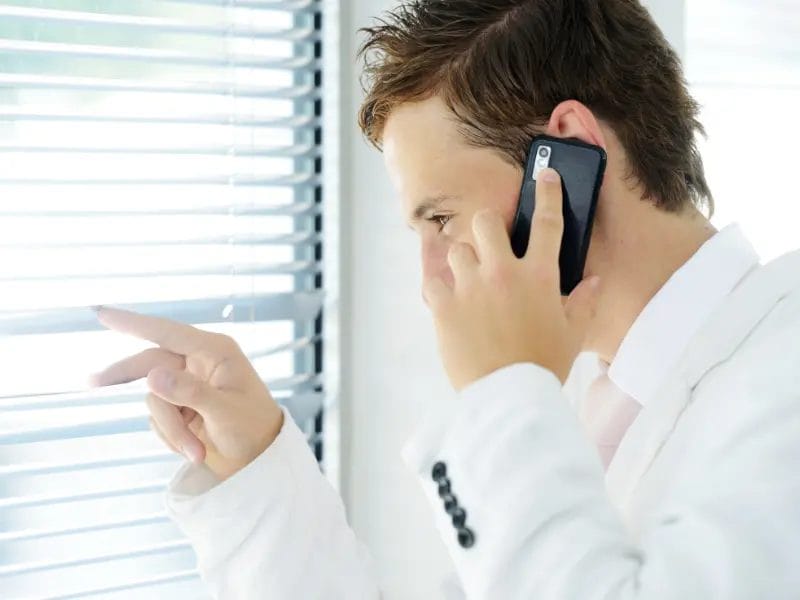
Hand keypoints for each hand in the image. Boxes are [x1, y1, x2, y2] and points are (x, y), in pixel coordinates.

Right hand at [88, 308, 283, 480]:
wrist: (261, 462)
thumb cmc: (254, 430)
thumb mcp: (226, 412)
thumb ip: (190, 393)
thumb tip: (152, 376)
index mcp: (215, 352)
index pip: (168, 332)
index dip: (133, 322)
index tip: (101, 313)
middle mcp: (199, 363)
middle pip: (148, 362)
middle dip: (124, 376)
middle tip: (91, 382)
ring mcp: (187, 386)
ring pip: (154, 400)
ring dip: (172, 430)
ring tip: (197, 453)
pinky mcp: (180, 407)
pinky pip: (158, 419)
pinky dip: (173, 437)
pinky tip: (195, 449)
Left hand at [423, 168, 600, 390]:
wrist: (509, 397)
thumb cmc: (543, 366)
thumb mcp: (572, 334)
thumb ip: (583, 303)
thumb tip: (592, 282)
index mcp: (539, 277)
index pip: (548, 223)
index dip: (548, 193)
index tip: (544, 176)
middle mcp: (502, 273)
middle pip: (486, 222)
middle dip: (488, 226)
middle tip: (491, 244)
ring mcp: (470, 287)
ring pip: (457, 249)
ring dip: (463, 259)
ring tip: (470, 280)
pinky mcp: (444, 307)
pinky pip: (433, 281)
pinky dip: (440, 287)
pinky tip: (448, 298)